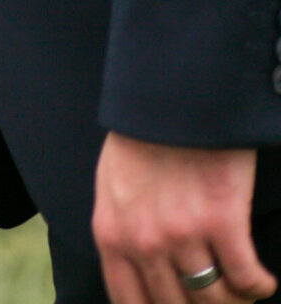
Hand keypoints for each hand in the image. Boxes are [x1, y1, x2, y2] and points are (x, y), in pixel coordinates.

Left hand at [94, 134, 273, 302]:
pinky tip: (263, 283)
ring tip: (242, 295)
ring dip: (233, 302)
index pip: (130, 303)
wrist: (172, 93)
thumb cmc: (143, 137)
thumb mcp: (112, 186)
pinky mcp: (221, 219)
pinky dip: (258, 286)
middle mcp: (144, 241)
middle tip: (218, 302)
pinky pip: (245, 277)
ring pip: (214, 299)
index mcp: (112, 234)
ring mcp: (182, 233)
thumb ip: (121, 232)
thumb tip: (139, 275)